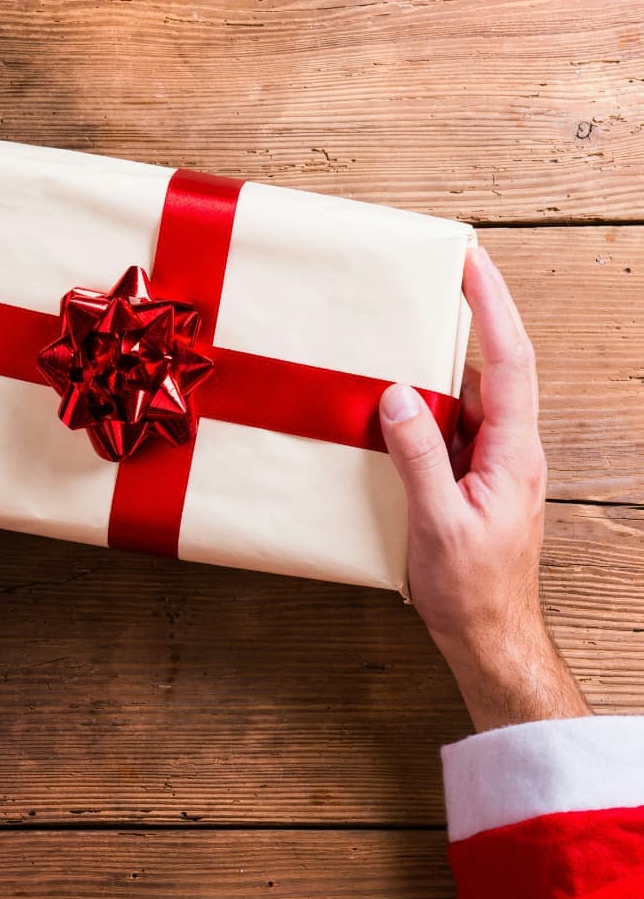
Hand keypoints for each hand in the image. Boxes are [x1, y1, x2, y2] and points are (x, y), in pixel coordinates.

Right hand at [378, 246, 589, 731]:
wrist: (489, 636)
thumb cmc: (473, 589)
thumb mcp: (439, 523)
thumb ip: (421, 457)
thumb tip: (398, 395)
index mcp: (513, 453)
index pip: (509, 362)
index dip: (492, 307)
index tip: (471, 263)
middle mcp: (509, 449)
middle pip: (487, 369)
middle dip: (462, 322)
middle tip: (425, 282)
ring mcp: (491, 464)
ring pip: (462, 401)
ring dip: (429, 372)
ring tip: (390, 343)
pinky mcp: (469, 480)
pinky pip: (445, 430)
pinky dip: (418, 412)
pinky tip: (385, 412)